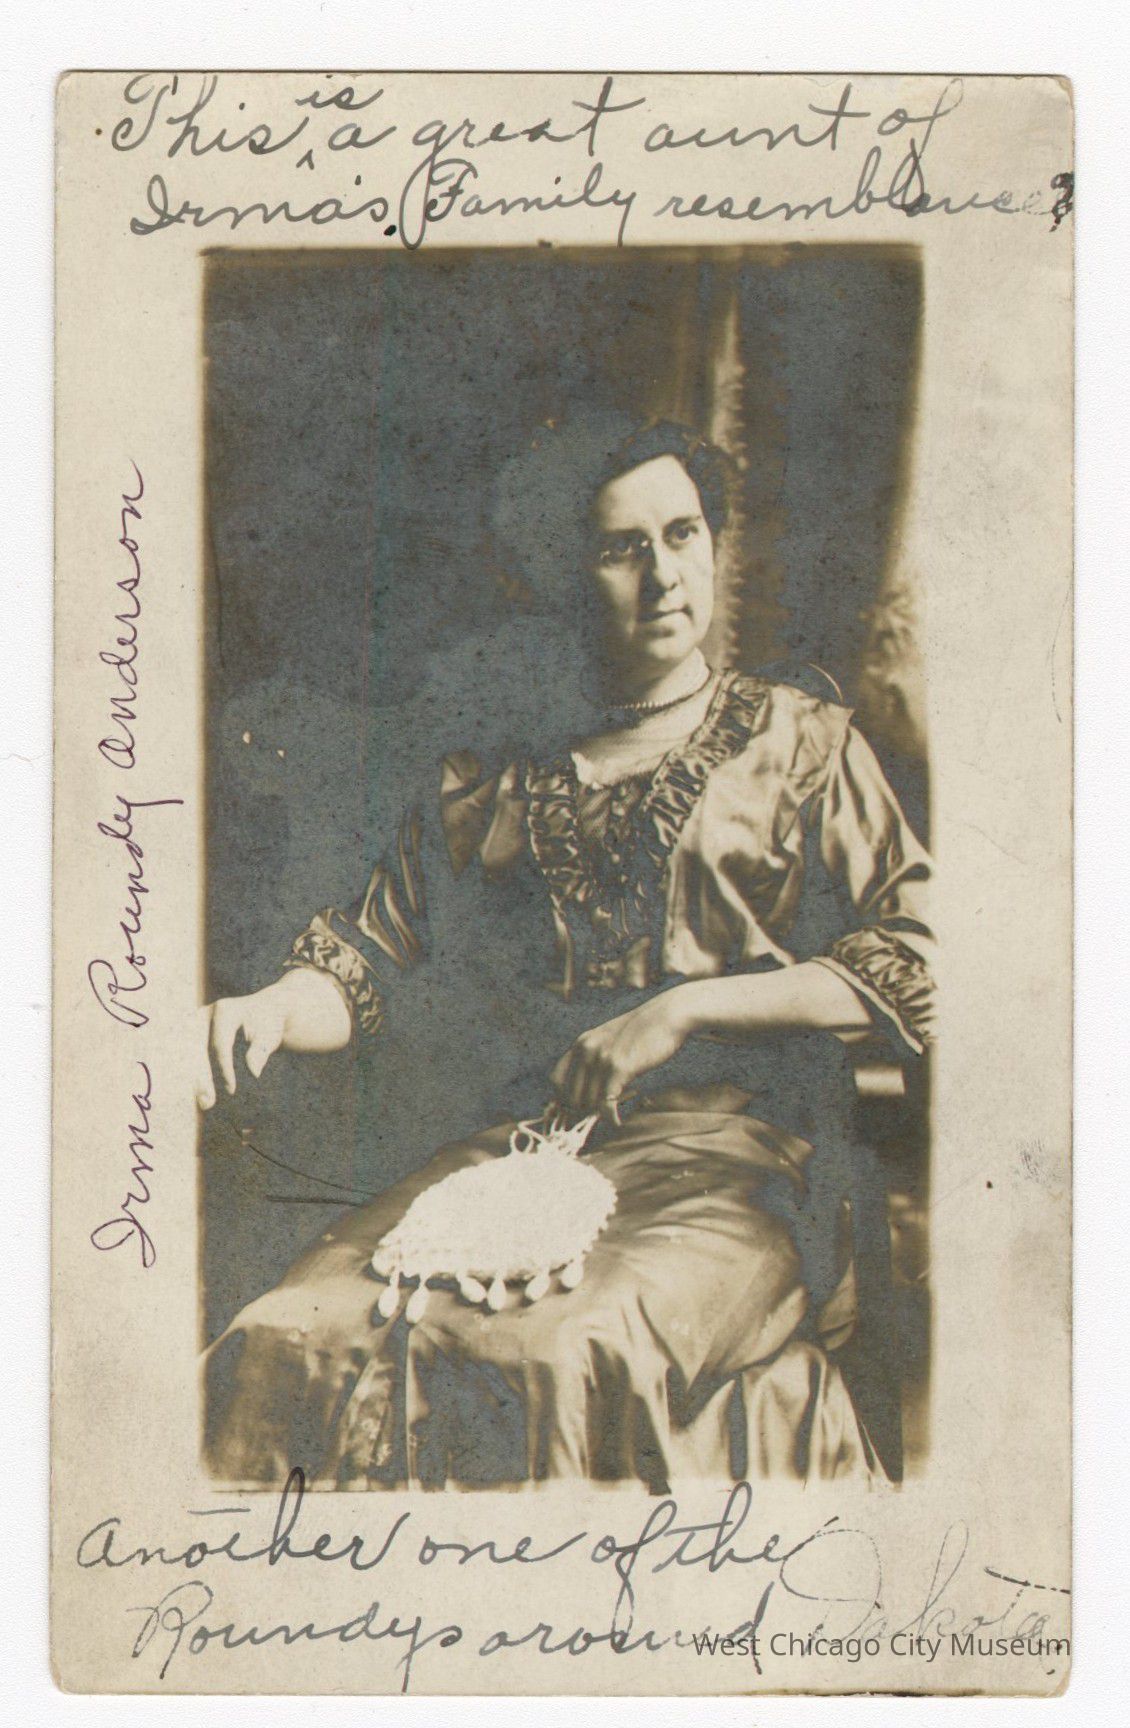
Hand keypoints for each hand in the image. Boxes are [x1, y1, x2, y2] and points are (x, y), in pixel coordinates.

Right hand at [195, 987, 288, 1109]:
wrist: (264, 1011)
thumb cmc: (268, 1025)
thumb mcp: (270, 1036)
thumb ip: (260, 1051)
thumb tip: (253, 1072)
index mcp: (224, 1011)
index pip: (220, 1045)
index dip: (224, 1070)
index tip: (232, 1090)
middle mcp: (204, 1015)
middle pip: (196, 1050)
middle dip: (199, 1078)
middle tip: (207, 1103)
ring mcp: (194, 1023)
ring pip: (186, 1054)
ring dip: (189, 1079)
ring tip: (202, 1102)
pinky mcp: (191, 1034)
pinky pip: (186, 1056)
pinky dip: (188, 1075)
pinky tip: (194, 1095)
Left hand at [550, 993, 690, 1122]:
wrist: (667, 1016)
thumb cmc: (643, 1032)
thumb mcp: (610, 1039)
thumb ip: (595, 1058)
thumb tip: (587, 1091)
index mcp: (581, 1043)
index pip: (556, 1079)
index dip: (562, 1098)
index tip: (575, 1109)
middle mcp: (586, 1050)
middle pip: (572, 1096)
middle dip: (584, 1110)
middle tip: (601, 1115)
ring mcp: (601, 1058)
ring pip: (589, 1102)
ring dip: (600, 1115)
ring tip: (613, 1115)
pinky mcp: (619, 1068)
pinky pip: (606, 1104)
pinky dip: (610, 1118)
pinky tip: (617, 1121)